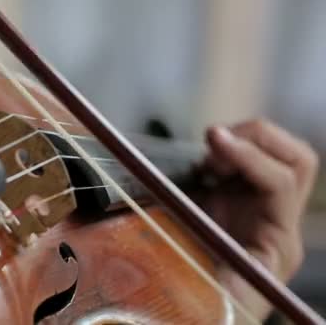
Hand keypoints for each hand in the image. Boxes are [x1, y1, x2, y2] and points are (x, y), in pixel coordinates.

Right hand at [197, 119, 318, 319]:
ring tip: (206, 157)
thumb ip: (183, 237)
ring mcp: (259, 213)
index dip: (247, 156)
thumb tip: (151, 190)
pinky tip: (199, 169)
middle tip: (213, 146)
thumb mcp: (203, 282)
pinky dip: (223, 155)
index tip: (212, 141)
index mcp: (276, 244)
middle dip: (255, 140)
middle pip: (296, 160)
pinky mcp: (237, 206)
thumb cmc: (207, 313)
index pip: (281, 182)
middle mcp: (276, 224)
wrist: (206, 323)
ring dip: (242, 144)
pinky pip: (245, 166)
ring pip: (279, 156)